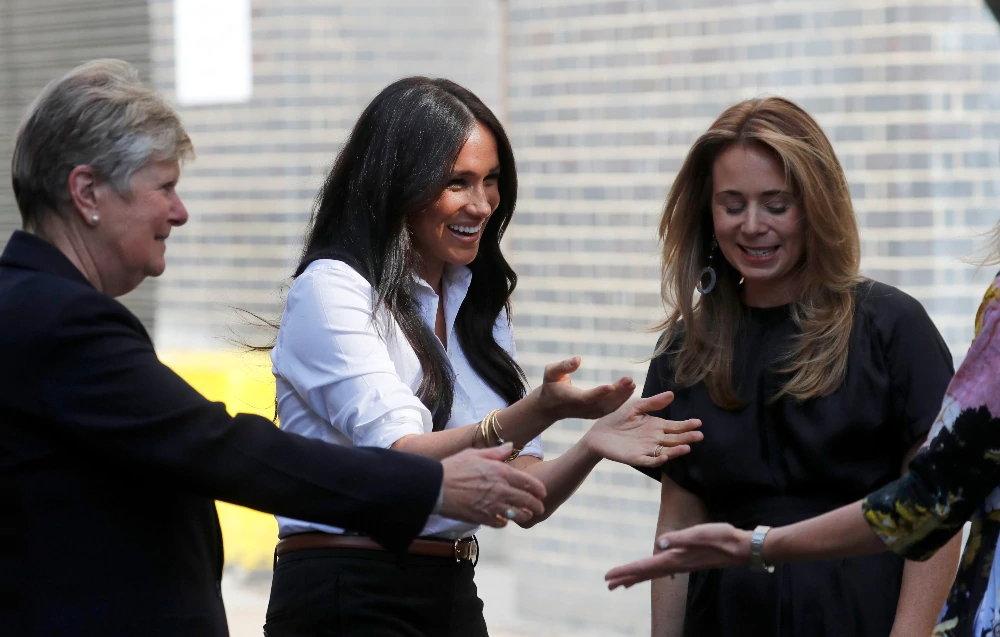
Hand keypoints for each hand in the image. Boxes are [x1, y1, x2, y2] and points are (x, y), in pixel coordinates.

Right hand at [438, 443, 546, 527]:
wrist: (435, 487)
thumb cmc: (453, 467)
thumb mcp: (474, 454)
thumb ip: (496, 452)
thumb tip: (510, 446)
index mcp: (499, 472)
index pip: (528, 482)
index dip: (538, 489)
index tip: (542, 493)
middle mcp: (499, 489)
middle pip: (527, 501)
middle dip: (536, 506)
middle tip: (539, 508)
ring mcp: (492, 505)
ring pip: (517, 514)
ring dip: (524, 516)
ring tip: (526, 516)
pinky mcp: (482, 518)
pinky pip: (500, 523)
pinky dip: (504, 522)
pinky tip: (504, 519)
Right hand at [534, 357, 635, 420]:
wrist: (550, 406)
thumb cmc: (551, 384)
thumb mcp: (551, 372)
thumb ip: (564, 366)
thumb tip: (578, 359)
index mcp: (571, 399)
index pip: (586, 397)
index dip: (599, 393)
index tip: (611, 386)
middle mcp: (581, 409)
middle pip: (602, 403)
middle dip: (617, 392)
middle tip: (629, 380)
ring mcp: (589, 414)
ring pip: (608, 407)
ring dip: (622, 396)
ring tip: (632, 383)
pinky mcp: (595, 414)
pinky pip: (610, 409)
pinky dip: (621, 400)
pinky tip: (630, 389)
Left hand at [582, 391, 702, 466]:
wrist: (599, 432)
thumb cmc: (617, 418)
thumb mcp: (636, 406)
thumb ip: (653, 403)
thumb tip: (671, 394)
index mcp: (656, 426)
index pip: (675, 426)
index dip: (686, 425)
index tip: (698, 422)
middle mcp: (655, 439)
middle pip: (674, 439)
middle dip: (687, 438)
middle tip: (700, 435)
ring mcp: (647, 449)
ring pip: (666, 451)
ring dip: (676, 450)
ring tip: (687, 447)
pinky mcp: (637, 458)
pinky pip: (650, 460)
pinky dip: (658, 459)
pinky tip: (665, 456)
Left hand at [604, 523, 749, 589]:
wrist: (743, 548)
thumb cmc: (722, 538)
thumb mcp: (699, 533)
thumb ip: (679, 538)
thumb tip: (659, 543)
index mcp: (676, 558)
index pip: (645, 567)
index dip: (625, 571)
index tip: (608, 577)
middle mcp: (677, 564)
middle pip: (646, 574)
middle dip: (626, 578)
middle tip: (608, 584)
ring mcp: (683, 564)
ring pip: (654, 573)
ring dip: (637, 577)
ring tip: (622, 583)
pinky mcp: (689, 562)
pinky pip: (663, 570)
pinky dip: (651, 572)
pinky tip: (652, 571)